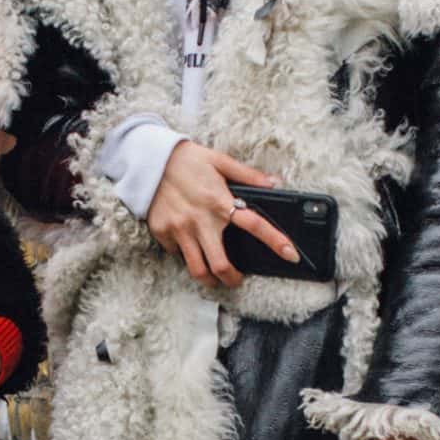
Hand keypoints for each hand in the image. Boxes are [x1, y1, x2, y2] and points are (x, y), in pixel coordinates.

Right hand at [145, 142, 299, 287]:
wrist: (147, 159)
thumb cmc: (187, 159)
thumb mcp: (220, 160)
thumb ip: (248, 175)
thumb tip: (274, 182)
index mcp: (220, 202)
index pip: (255, 225)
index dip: (276, 241)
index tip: (291, 256)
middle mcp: (201, 220)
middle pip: (221, 265)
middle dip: (233, 279)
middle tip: (236, 280)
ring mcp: (180, 229)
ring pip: (197, 269)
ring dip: (209, 279)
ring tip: (214, 277)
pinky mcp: (162, 233)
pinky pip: (177, 254)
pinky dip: (186, 255)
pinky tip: (189, 247)